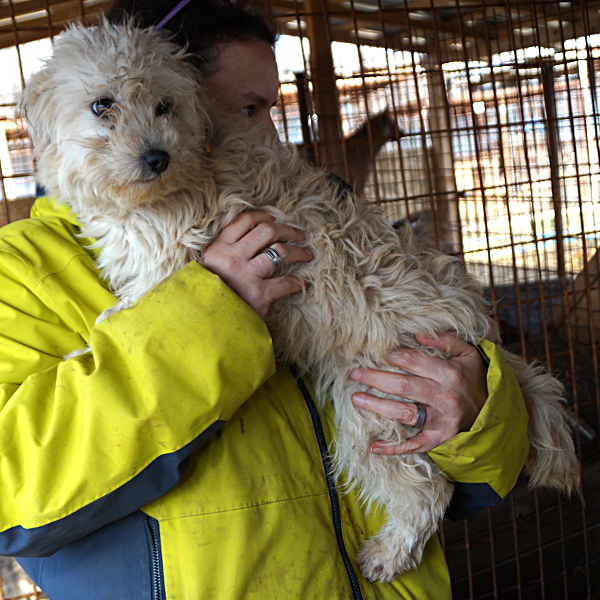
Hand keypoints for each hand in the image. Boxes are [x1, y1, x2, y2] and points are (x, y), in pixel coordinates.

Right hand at [200, 211, 312, 317]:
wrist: (203, 323)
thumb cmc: (207, 296)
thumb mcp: (208, 268)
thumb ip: (224, 253)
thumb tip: (249, 237)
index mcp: (219, 248)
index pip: (245, 221)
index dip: (263, 216)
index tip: (274, 218)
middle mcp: (233, 258)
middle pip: (267, 231)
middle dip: (288, 230)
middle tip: (299, 236)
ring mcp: (246, 276)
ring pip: (280, 252)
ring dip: (298, 252)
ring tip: (307, 255)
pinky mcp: (258, 295)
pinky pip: (285, 283)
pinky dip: (297, 283)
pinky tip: (303, 284)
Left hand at [349, 333, 487, 453]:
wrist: (493, 411)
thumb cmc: (472, 378)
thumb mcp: (467, 354)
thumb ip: (444, 340)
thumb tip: (417, 334)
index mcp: (449, 373)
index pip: (413, 361)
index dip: (390, 356)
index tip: (371, 352)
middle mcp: (444, 396)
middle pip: (403, 386)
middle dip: (375, 378)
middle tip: (353, 373)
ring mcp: (441, 420)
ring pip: (404, 413)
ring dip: (377, 406)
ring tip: (356, 398)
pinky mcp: (439, 438)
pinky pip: (414, 445)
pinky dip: (393, 448)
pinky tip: (372, 447)